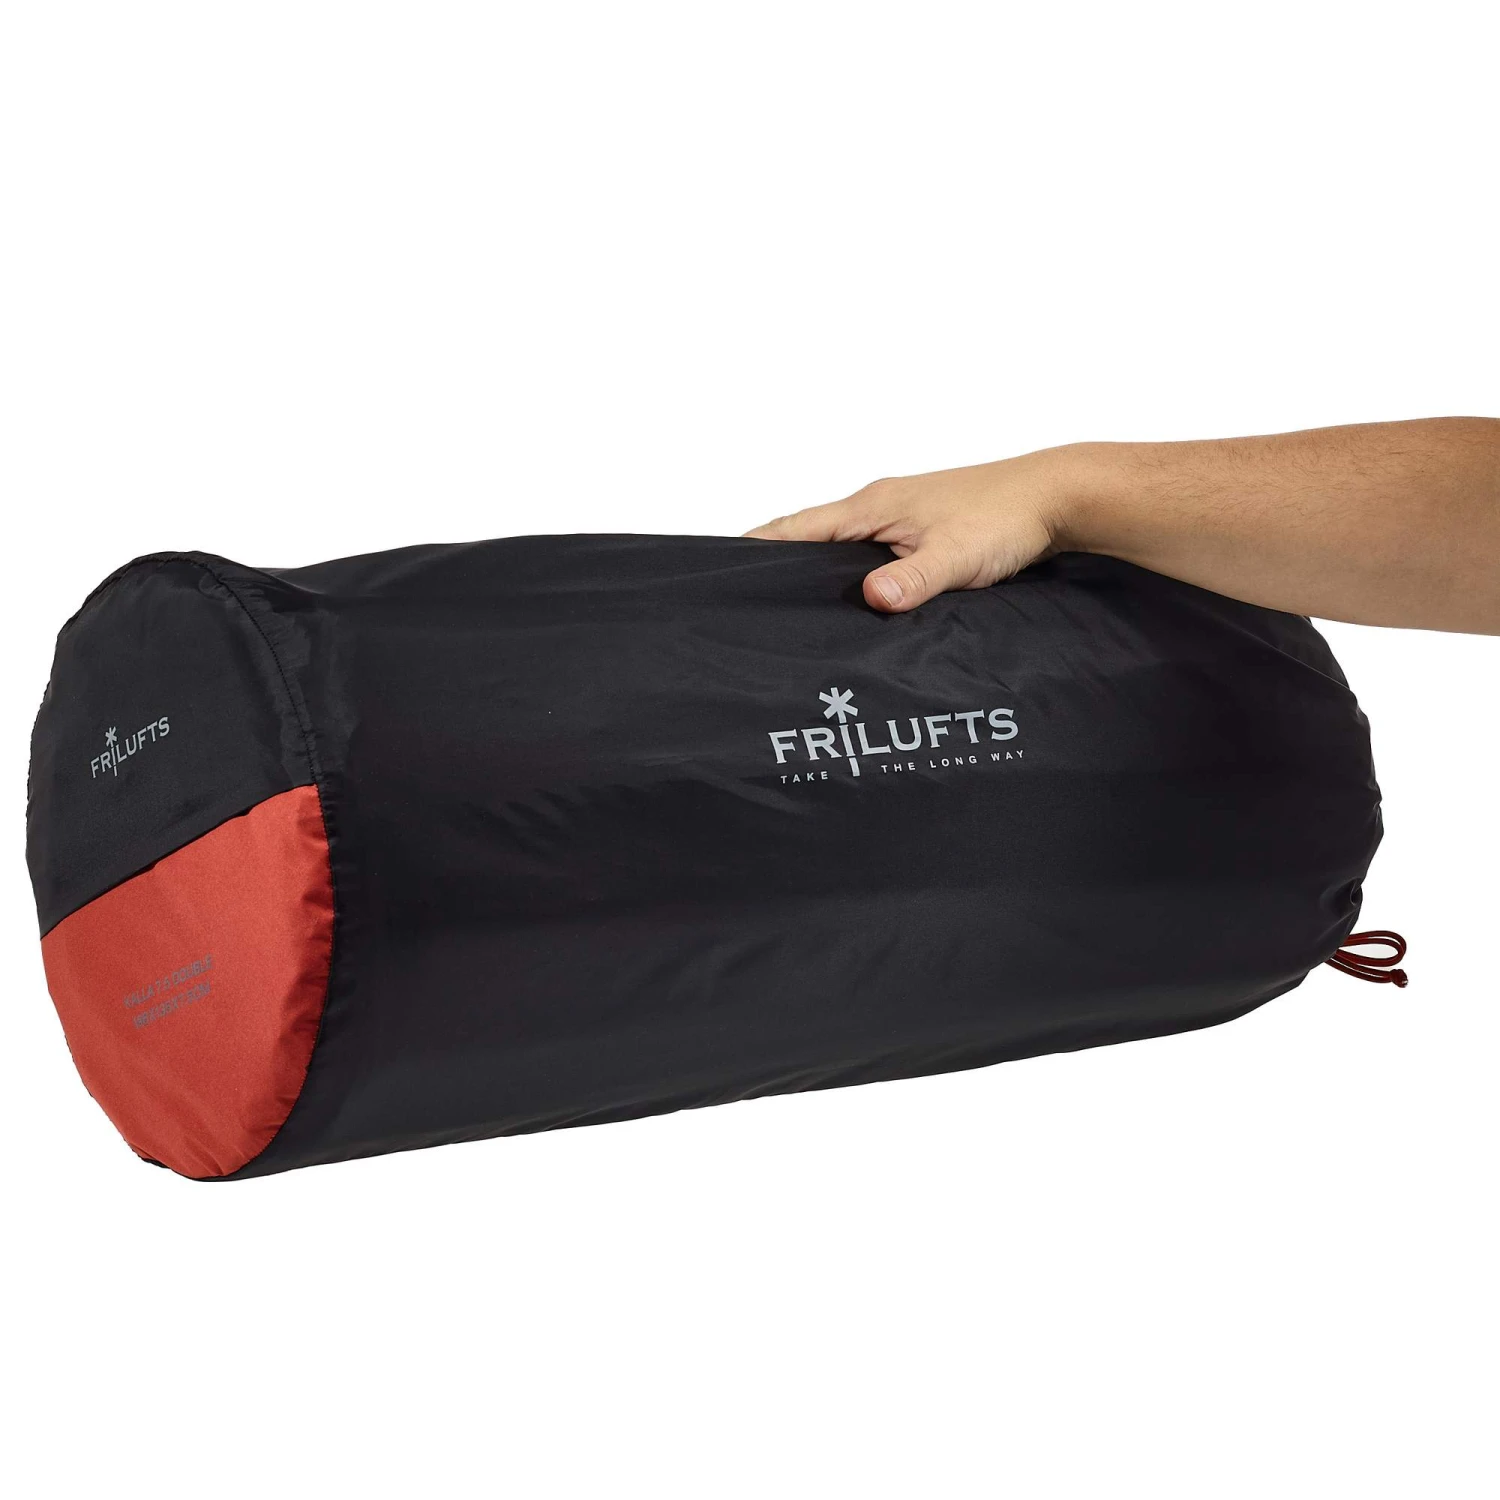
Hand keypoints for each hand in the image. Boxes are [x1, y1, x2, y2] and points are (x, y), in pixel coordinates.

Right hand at [745, 449, 1070, 612]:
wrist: (1058, 496)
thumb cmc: (1009, 516)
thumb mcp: (958, 555)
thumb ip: (914, 580)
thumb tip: (872, 599)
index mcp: (873, 506)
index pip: (796, 528)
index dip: (756, 548)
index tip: (720, 569)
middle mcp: (880, 507)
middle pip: (810, 537)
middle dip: (777, 565)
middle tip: (747, 603)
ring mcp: (900, 518)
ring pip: (841, 547)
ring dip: (817, 572)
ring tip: (791, 611)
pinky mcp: (922, 532)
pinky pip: (870, 553)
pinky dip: (852, 574)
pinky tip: (856, 602)